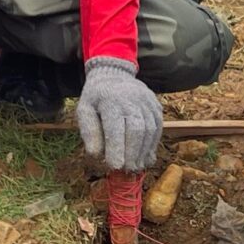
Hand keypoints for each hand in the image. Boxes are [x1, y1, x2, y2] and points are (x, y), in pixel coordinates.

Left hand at [75, 56, 161, 171]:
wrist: (115, 74)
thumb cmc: (97, 97)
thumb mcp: (84, 110)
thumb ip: (89, 131)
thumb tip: (96, 154)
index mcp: (110, 99)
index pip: (115, 127)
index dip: (116, 148)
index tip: (115, 166)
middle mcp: (131, 98)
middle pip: (137, 129)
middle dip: (132, 152)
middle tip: (127, 170)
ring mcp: (146, 101)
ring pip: (150, 129)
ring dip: (144, 151)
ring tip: (136, 166)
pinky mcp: (156, 105)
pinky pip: (158, 126)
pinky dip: (153, 144)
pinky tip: (146, 156)